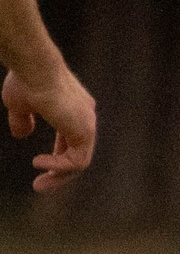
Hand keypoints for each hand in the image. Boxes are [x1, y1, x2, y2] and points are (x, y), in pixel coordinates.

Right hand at [3, 64, 94, 191]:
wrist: (33, 67)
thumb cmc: (25, 80)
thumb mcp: (19, 104)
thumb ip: (22, 120)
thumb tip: (21, 135)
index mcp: (73, 110)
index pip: (71, 139)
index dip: (57, 155)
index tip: (38, 165)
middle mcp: (85, 117)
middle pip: (77, 153)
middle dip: (59, 172)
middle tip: (40, 186)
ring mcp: (87, 124)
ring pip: (79, 162)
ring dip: (59, 176)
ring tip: (39, 184)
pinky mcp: (85, 131)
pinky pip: (77, 161)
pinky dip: (59, 166)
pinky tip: (39, 163)